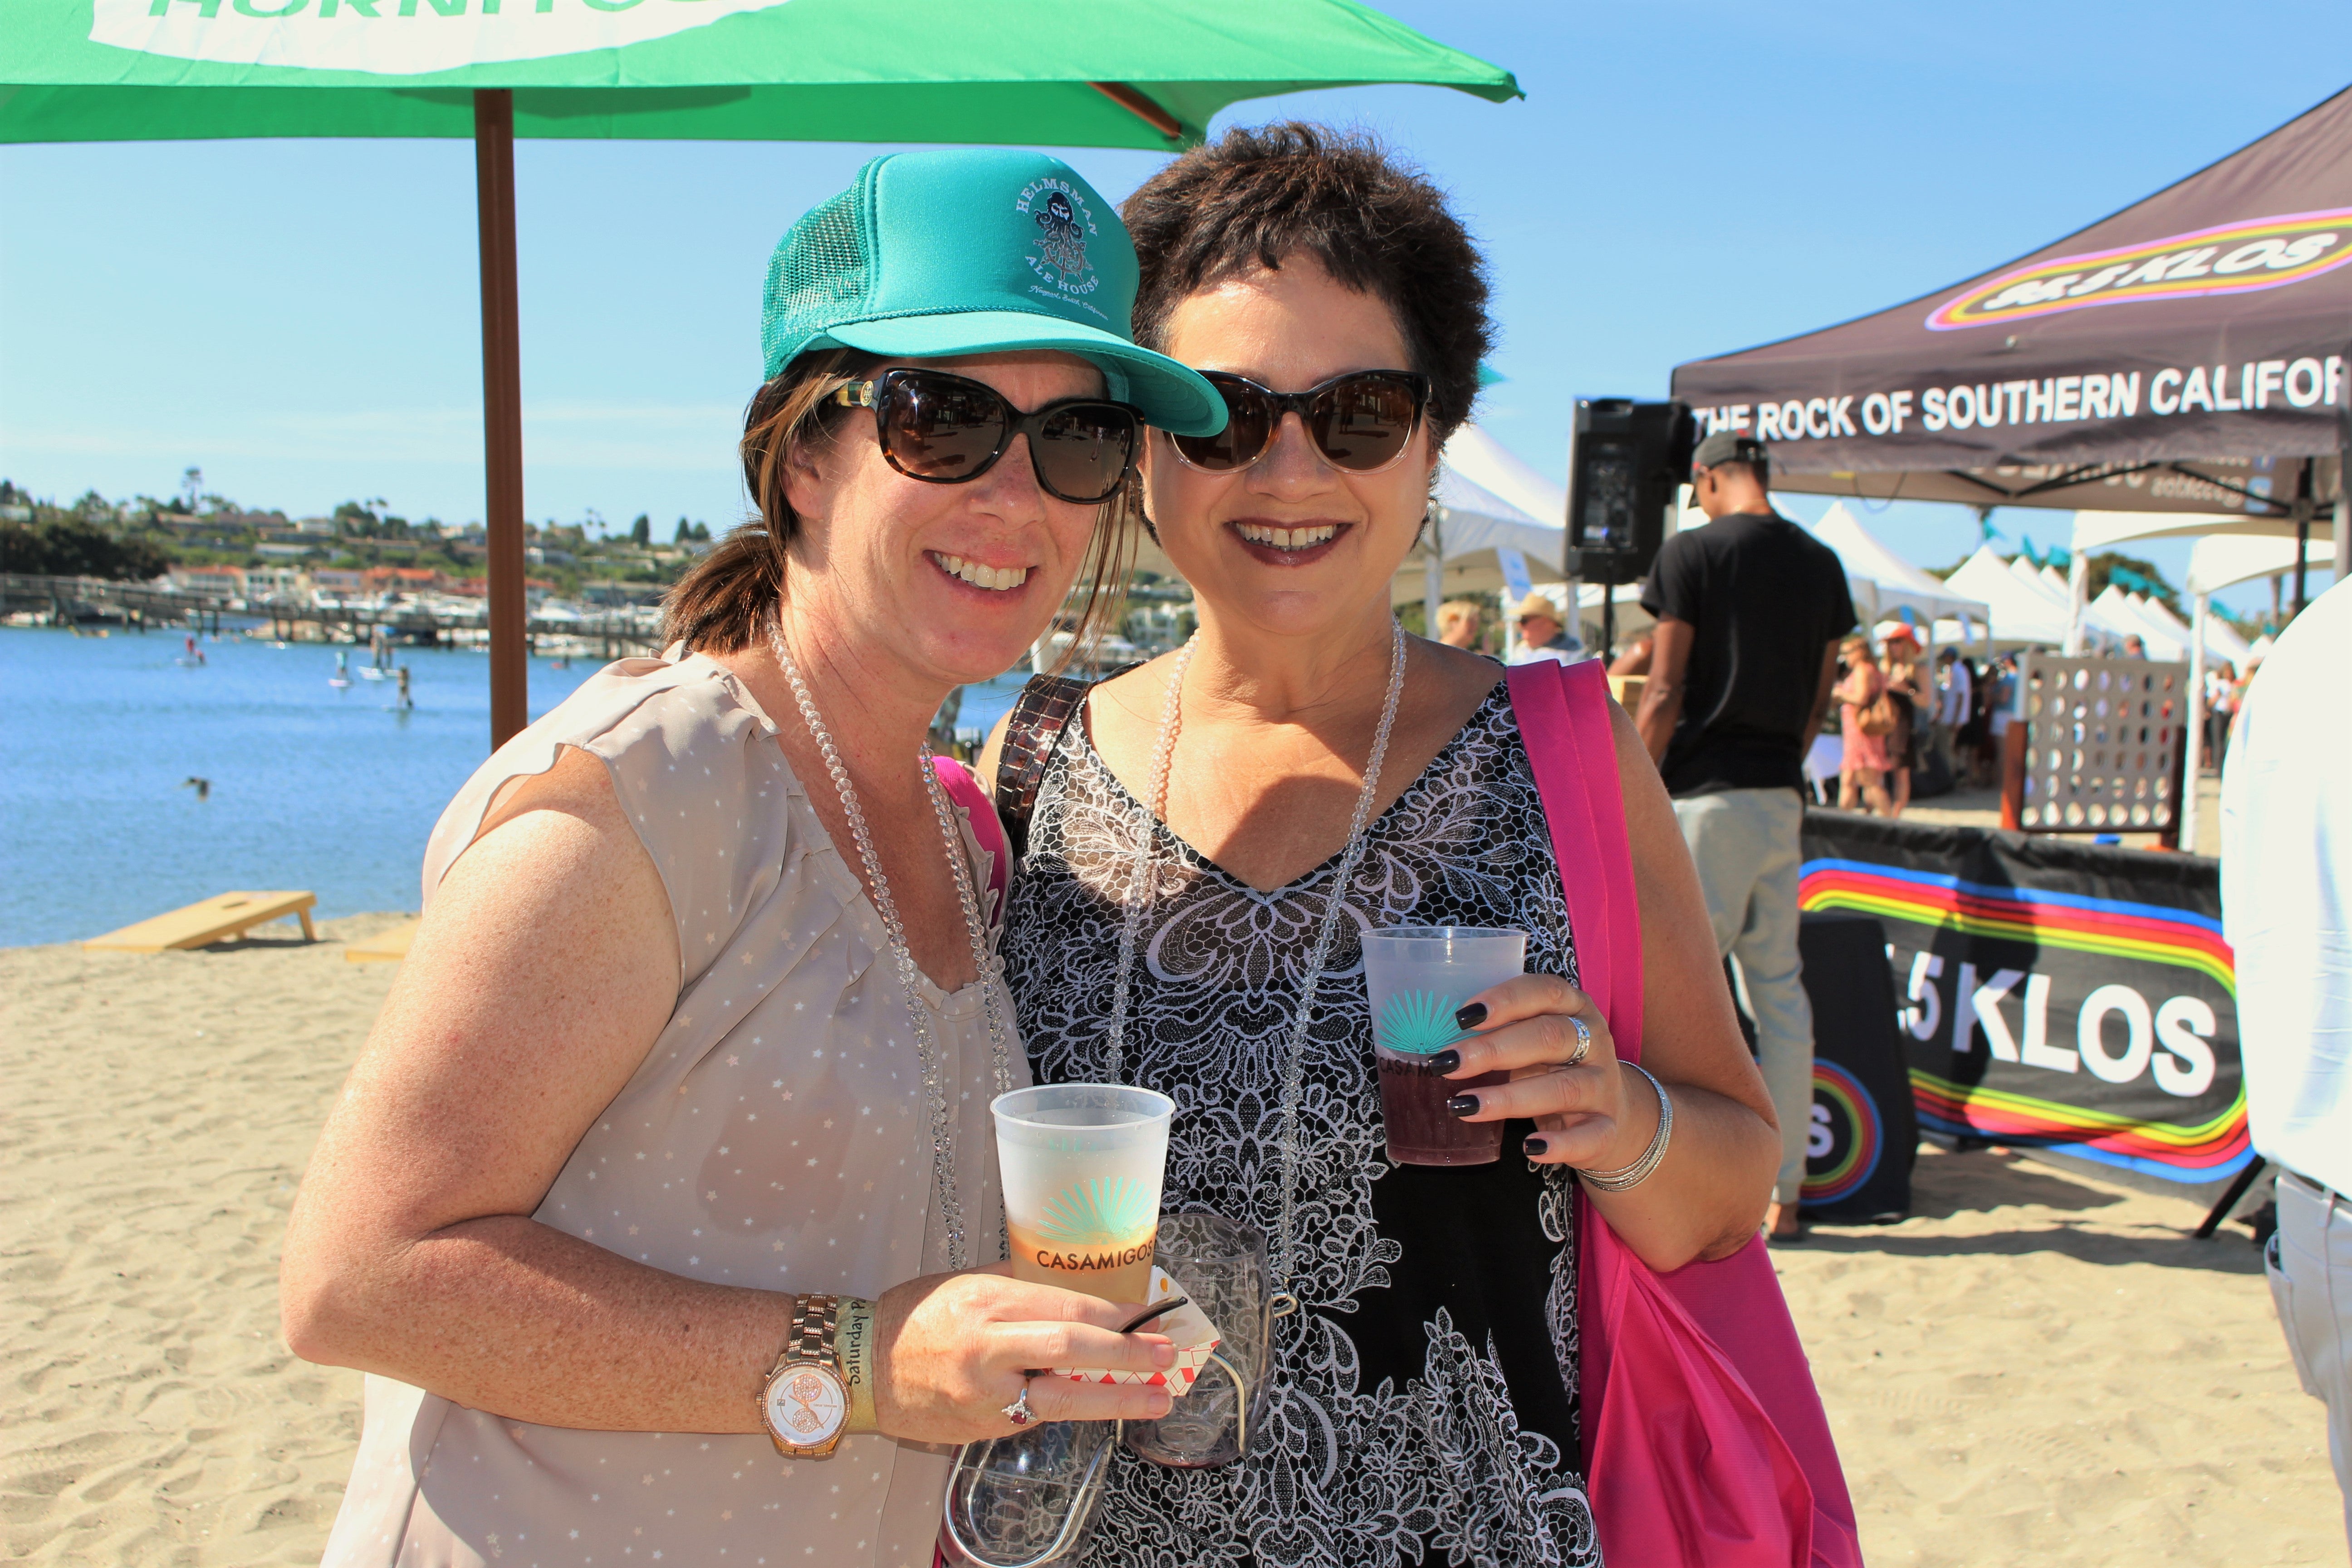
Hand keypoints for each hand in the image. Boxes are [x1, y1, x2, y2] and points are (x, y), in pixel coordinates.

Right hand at [871, 1267, 1174, 1442]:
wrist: (861, 1369)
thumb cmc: (914, 1317)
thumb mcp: (967, 1284)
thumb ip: (1019, 1289)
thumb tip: (1076, 1292)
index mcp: (986, 1304)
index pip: (1064, 1306)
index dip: (1112, 1312)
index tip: (1146, 1313)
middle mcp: (987, 1350)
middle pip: (1070, 1349)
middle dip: (1125, 1353)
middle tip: (1165, 1354)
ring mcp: (985, 1395)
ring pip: (1062, 1398)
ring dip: (1115, 1399)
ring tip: (1156, 1399)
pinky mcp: (982, 1428)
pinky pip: (1035, 1414)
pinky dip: (1066, 1405)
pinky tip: (1092, 1401)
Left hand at [1435, 975, 1659, 1169]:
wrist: (1614, 1114)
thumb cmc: (1555, 1066)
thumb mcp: (1533, 1039)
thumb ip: (1500, 1032)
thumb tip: (1434, 1037)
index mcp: (1574, 1008)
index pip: (1545, 991)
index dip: (1505, 1000)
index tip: (1462, 1016)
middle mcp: (1594, 1041)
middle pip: (1548, 1037)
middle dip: (1493, 1050)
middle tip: (1447, 1063)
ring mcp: (1603, 1086)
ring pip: (1563, 1087)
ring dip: (1510, 1098)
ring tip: (1464, 1106)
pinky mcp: (1607, 1128)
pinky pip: (1588, 1137)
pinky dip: (1560, 1145)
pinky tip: (1528, 1149)